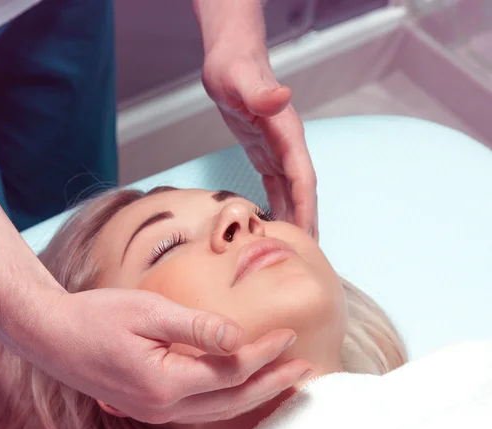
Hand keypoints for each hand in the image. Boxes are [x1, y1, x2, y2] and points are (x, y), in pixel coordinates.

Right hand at [28, 288, 312, 423]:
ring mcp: (154, 412)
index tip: (289, 335)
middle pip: (232, 400)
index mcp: (165, 382)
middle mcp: (162, 407)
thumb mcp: (147, 311)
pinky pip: (200, 410)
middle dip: (272, 384)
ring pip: (218, 410)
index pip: (231, 370)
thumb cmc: (96, 315)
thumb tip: (238, 336)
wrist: (50, 336)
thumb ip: (195, 326)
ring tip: (283, 382)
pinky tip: (239, 389)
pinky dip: (227, 400)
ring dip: (254, 396)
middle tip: (304, 370)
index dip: (263, 353)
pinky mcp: (148, 407)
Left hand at [202, 46, 317, 239]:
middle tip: (306, 257)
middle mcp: (288, 147)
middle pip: (304, 193)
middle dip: (307, 223)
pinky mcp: (265, 155)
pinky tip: (273, 226)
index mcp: (288, 135)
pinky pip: (276, 188)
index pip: (304, 179)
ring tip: (293, 250)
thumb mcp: (241, 80)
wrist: (231, 61)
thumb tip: (282, 96)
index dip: (306, 209)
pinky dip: (278, 208)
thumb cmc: (235, 69)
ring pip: (292, 194)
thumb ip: (260, 92)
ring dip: (294, 220)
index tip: (306, 236)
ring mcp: (279, 152)